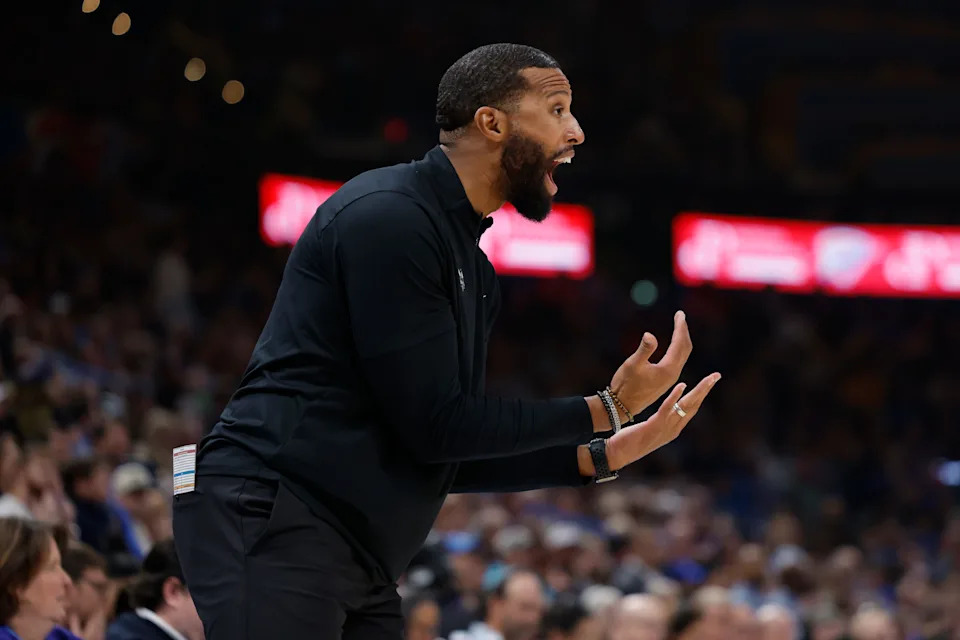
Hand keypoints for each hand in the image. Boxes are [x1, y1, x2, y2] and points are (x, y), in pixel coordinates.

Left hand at [605, 371, 719, 470]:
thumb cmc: (631, 441)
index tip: (710, 381)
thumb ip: (661, 421)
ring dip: (697, 391)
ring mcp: (665, 428)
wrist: (618, 454)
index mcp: (674, 428)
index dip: (702, 395)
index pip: (692, 409)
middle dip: (705, 390)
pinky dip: (675, 396)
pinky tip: (682, 385)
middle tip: (716, 376)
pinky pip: (667, 409)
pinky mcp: (654, 426)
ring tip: (708, 379)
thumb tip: (668, 410)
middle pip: (694, 406)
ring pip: (685, 406)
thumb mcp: (651, 429)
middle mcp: (673, 429)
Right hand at [609, 310, 692, 419]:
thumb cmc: (626, 385)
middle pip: (685, 348)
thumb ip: (644, 349)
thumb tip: (650, 334)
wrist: (622, 406)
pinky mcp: (664, 381)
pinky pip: (677, 361)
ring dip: (681, 340)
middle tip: (680, 316)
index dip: (680, 327)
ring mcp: (669, 378)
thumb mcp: (633, 364)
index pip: (679, 343)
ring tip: (678, 327)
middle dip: (683, 331)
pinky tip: (672, 346)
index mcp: (668, 369)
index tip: (680, 313)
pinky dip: (677, 349)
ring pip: (682, 355)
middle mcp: (673, 374)